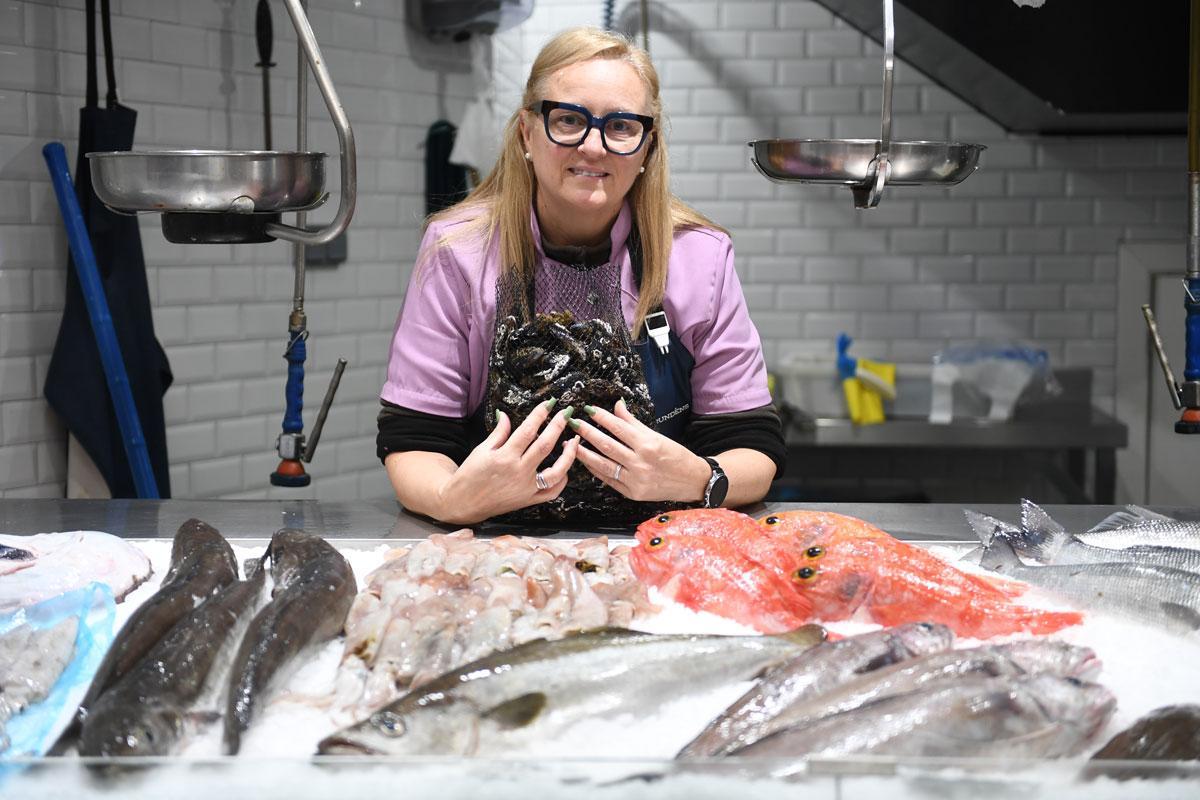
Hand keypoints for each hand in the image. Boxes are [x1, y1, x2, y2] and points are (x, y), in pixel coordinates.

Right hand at [437, 401, 579, 522]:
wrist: (463, 503)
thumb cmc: (470, 475)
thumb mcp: (481, 449)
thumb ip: (498, 432)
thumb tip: (504, 413)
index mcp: (505, 457)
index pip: (527, 430)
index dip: (540, 414)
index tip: (550, 403)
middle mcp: (518, 472)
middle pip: (545, 446)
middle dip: (558, 426)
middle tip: (567, 412)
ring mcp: (526, 488)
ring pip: (556, 472)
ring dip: (569, 455)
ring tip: (574, 441)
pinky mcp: (529, 500)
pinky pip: (552, 492)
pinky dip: (562, 480)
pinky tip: (565, 469)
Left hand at [570, 399, 710, 502]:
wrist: (692, 481)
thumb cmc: (676, 456)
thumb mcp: (657, 436)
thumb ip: (633, 422)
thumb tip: (617, 406)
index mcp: (648, 445)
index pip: (618, 428)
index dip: (601, 418)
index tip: (588, 410)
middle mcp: (640, 463)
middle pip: (607, 445)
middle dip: (587, 433)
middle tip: (573, 423)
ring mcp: (635, 480)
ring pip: (603, 464)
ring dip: (585, 453)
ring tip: (572, 443)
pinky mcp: (632, 493)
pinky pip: (608, 480)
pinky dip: (595, 470)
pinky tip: (586, 460)